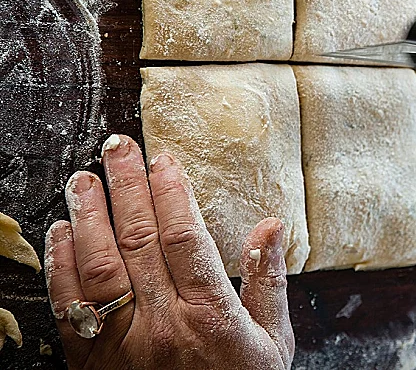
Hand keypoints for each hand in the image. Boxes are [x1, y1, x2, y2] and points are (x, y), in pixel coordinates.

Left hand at [45, 135, 293, 368]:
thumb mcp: (273, 343)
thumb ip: (268, 283)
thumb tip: (270, 227)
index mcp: (210, 316)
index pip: (185, 238)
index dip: (171, 193)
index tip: (163, 160)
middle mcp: (162, 324)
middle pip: (138, 240)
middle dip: (126, 187)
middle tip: (117, 148)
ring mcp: (123, 343)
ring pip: (98, 267)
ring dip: (88, 217)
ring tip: (83, 179)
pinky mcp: (93, 361)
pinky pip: (69, 308)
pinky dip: (61, 266)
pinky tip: (61, 233)